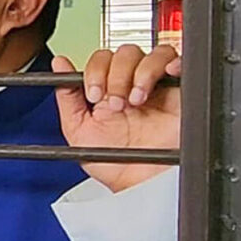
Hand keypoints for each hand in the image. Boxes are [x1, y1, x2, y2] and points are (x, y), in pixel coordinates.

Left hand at [53, 44, 180, 193]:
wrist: (141, 187)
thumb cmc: (114, 165)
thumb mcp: (79, 131)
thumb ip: (67, 97)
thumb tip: (58, 62)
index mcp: (109, 91)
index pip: (101, 59)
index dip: (94, 70)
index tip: (92, 94)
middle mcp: (133, 86)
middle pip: (125, 53)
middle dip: (115, 75)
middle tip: (115, 103)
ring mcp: (159, 88)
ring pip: (151, 54)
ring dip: (139, 72)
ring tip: (135, 101)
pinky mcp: (181, 94)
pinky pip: (179, 62)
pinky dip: (170, 63)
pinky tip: (161, 79)